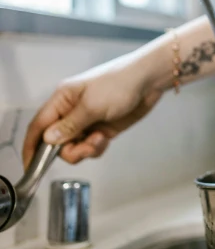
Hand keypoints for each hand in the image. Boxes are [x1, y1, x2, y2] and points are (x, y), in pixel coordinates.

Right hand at [22, 58, 162, 167]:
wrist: (149, 81)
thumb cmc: (119, 84)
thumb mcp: (92, 105)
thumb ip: (69, 125)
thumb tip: (47, 140)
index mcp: (62, 100)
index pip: (39, 126)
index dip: (32, 147)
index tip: (31, 167)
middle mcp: (71, 112)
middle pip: (56, 143)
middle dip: (70, 150)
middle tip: (87, 147)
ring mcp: (86, 121)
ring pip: (74, 147)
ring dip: (85, 149)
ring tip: (100, 139)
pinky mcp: (101, 129)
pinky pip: (90, 147)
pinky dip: (96, 147)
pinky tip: (105, 139)